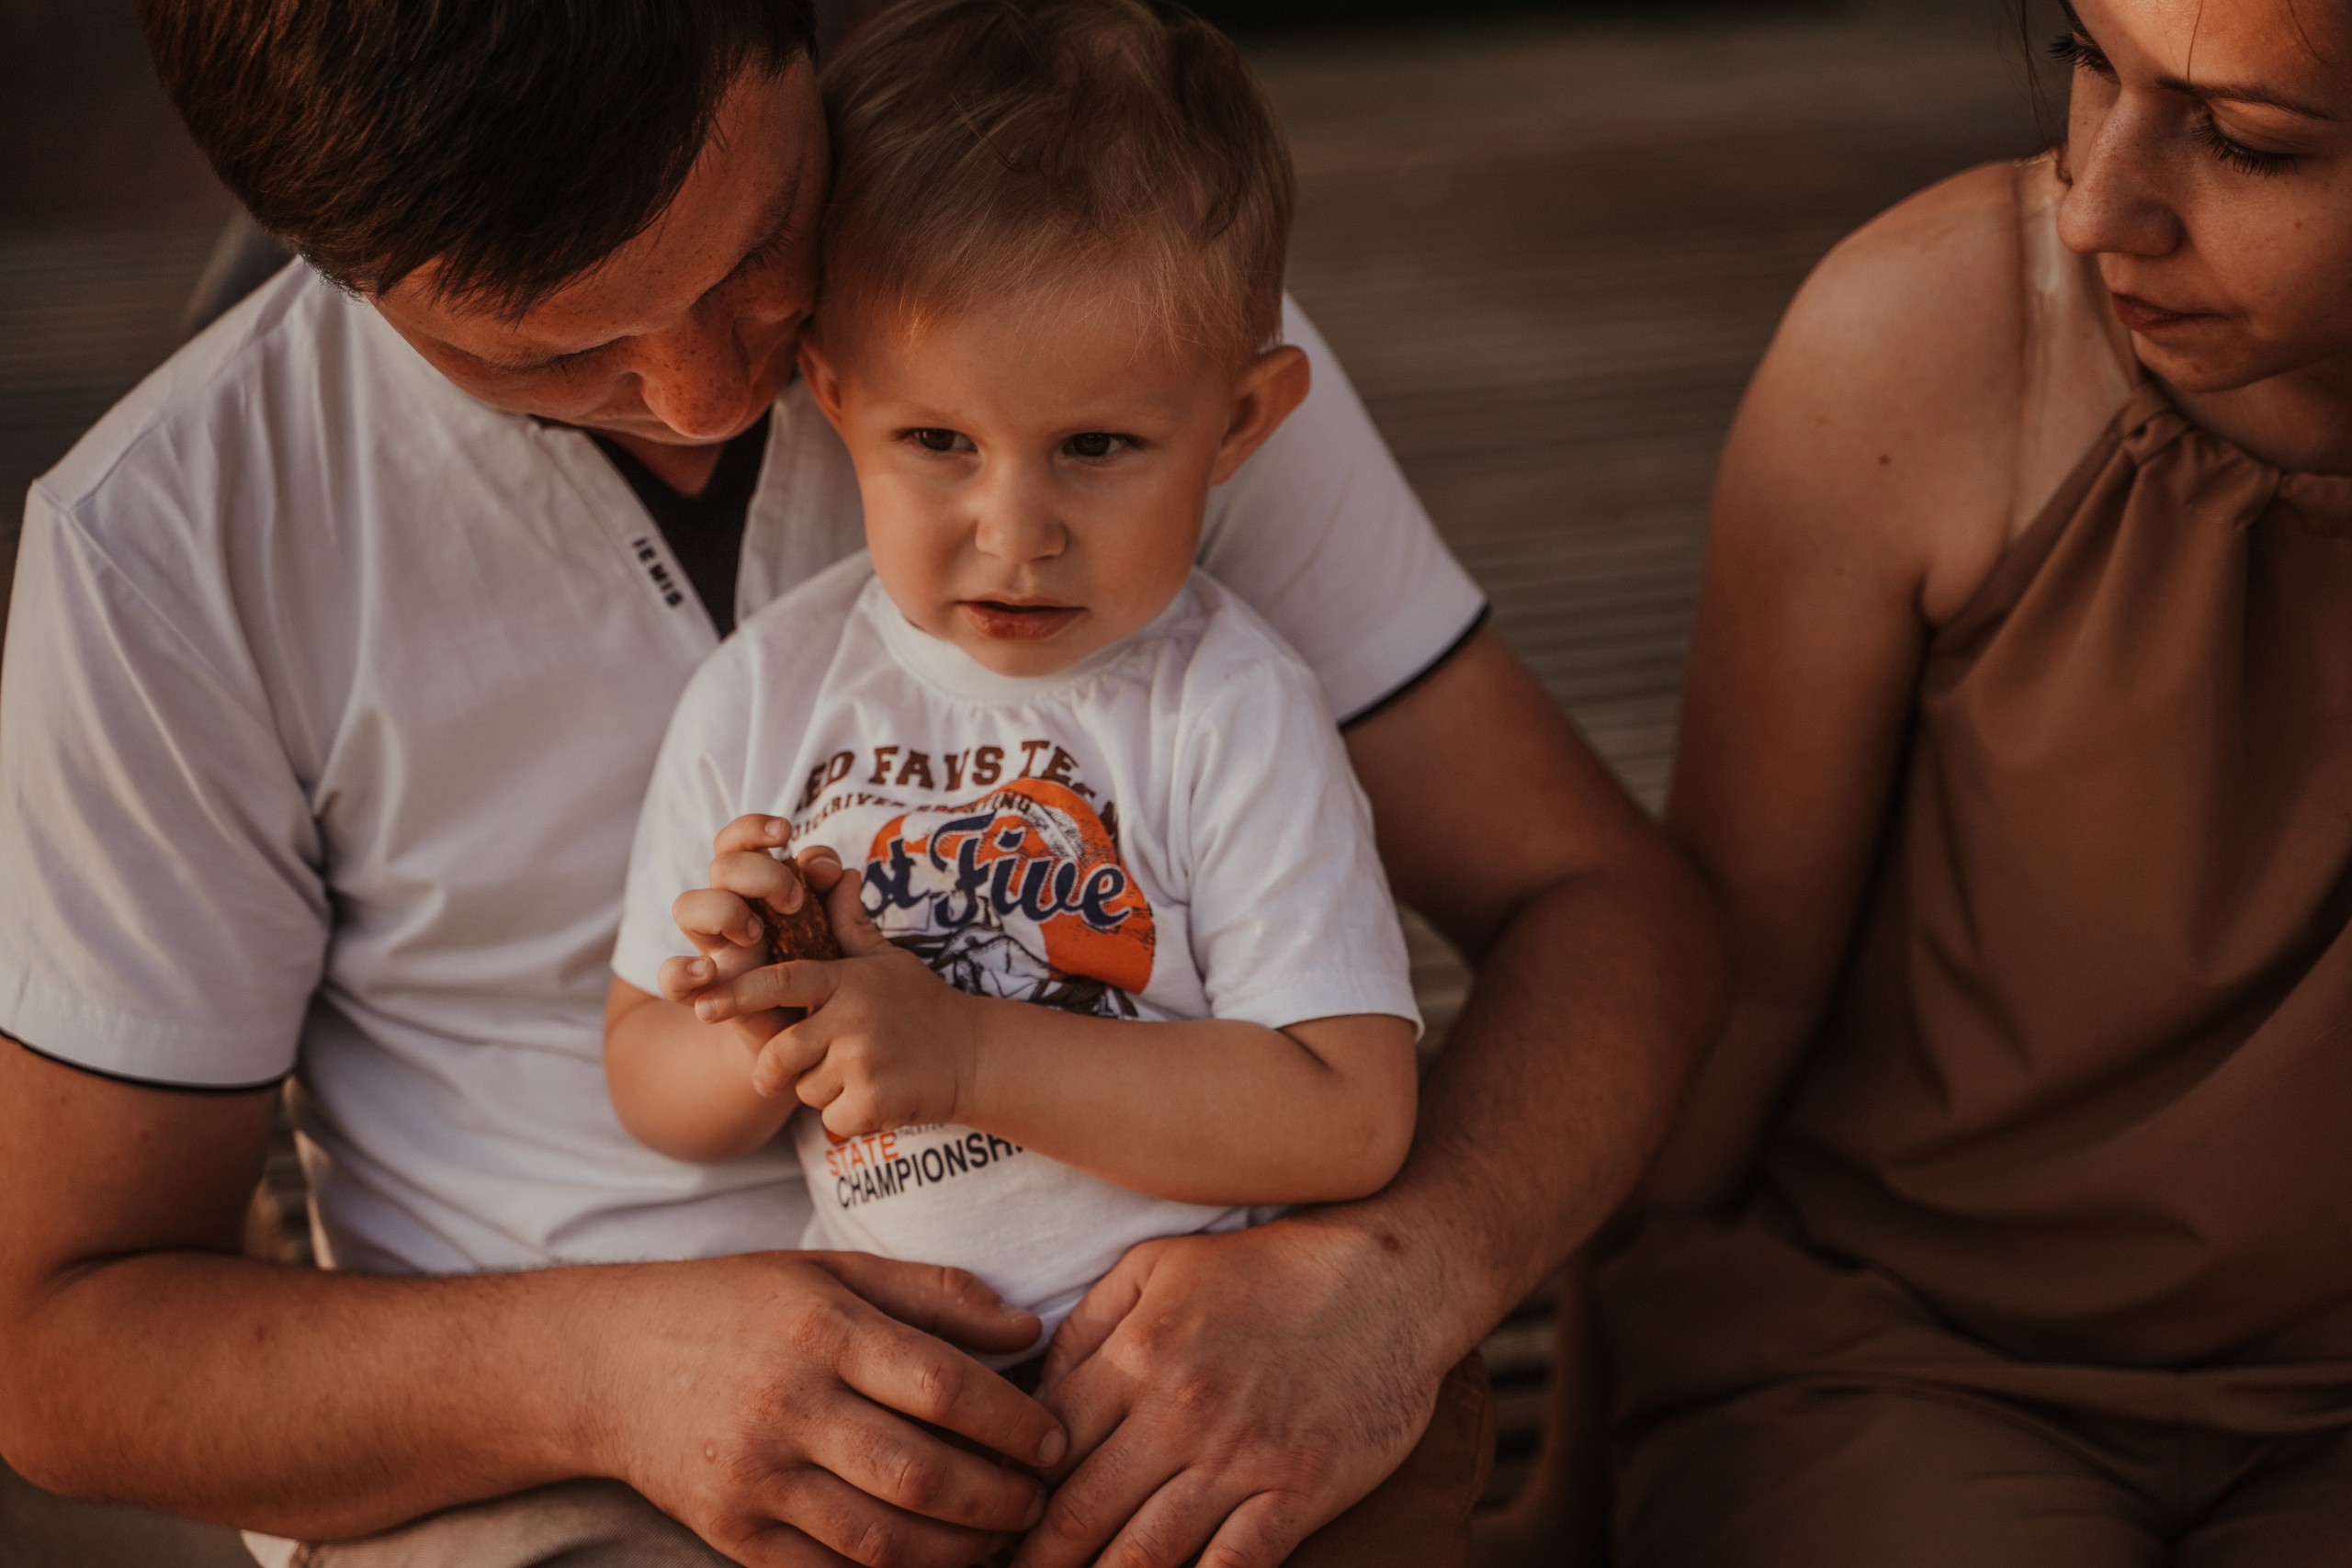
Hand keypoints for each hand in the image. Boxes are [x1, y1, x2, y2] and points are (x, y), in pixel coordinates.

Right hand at [595, 1249, 1069, 1567]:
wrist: (604, 1361)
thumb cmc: (737, 1305)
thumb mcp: (833, 1270)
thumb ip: (935, 1294)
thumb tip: (1028, 1329)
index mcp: (821, 1329)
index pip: (943, 1386)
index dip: (1014, 1421)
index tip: (1055, 1438)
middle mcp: (787, 1405)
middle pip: (919, 1474)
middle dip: (1000, 1499)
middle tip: (1041, 1500)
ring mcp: (754, 1478)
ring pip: (879, 1541)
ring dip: (958, 1552)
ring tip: (1000, 1539)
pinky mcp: (730, 1534)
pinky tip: (932, 1562)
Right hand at [659, 816, 847, 1055]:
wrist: (807, 1039)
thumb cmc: (823, 977)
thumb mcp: (841, 940)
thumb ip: (842, 907)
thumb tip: (843, 873)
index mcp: (759, 890)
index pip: (739, 842)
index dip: (754, 828)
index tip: (785, 832)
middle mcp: (731, 911)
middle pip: (721, 865)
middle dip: (759, 873)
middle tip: (794, 903)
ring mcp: (713, 950)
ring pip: (686, 905)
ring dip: (723, 911)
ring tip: (757, 935)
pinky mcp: (704, 993)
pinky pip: (669, 977)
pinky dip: (681, 970)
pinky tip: (708, 972)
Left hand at [695, 859, 984, 1139]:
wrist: (976, 1056)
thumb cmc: (924, 1005)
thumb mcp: (887, 961)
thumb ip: (850, 926)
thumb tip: (835, 872)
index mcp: (847, 981)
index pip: (781, 982)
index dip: (738, 994)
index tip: (703, 1008)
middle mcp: (852, 1018)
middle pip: (780, 1053)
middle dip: (775, 1069)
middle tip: (791, 1070)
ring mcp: (864, 1061)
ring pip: (805, 1089)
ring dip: (822, 1090)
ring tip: (860, 1073)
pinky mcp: (874, 1101)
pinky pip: (831, 1119)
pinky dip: (847, 1117)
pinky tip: (876, 1097)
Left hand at [1012, 1216, 1455, 1567]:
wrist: (1391, 1277)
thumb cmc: (1266, 1269)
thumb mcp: (1159, 1265)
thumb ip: (1087, 1326)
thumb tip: (1029, 1393)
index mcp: (1137, 1355)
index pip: (1045, 1446)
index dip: (1008, 1495)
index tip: (990, 1528)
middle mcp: (1180, 1412)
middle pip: (1081, 1515)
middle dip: (1036, 1562)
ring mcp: (1242, 1458)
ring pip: (1145, 1555)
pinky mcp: (1301, 1490)